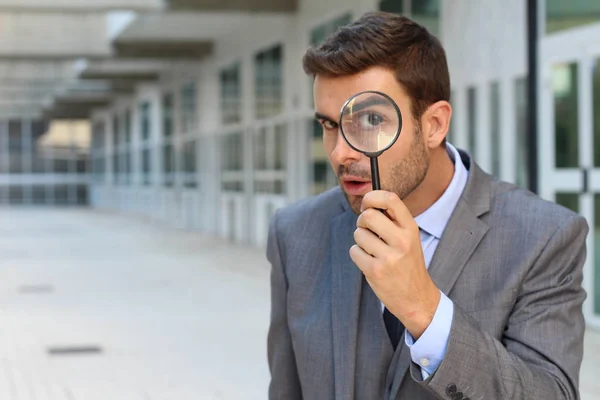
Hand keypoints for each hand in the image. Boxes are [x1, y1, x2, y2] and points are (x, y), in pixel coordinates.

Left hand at [349, 190, 440, 339]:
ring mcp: (388, 257)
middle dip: (362, 221)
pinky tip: (370, 262)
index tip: (367, 204)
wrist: (416, 298)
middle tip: (367, 229)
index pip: (390, 199)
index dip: (372, 196)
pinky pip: (354, 251)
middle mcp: (402, 241)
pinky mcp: (375, 271)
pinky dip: (358, 255)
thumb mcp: (409, 239)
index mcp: (411, 229)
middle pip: (368, 215)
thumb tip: (367, 203)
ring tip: (373, 250)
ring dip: (361, 240)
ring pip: (358, 234)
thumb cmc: (408, 263)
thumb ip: (392, 221)